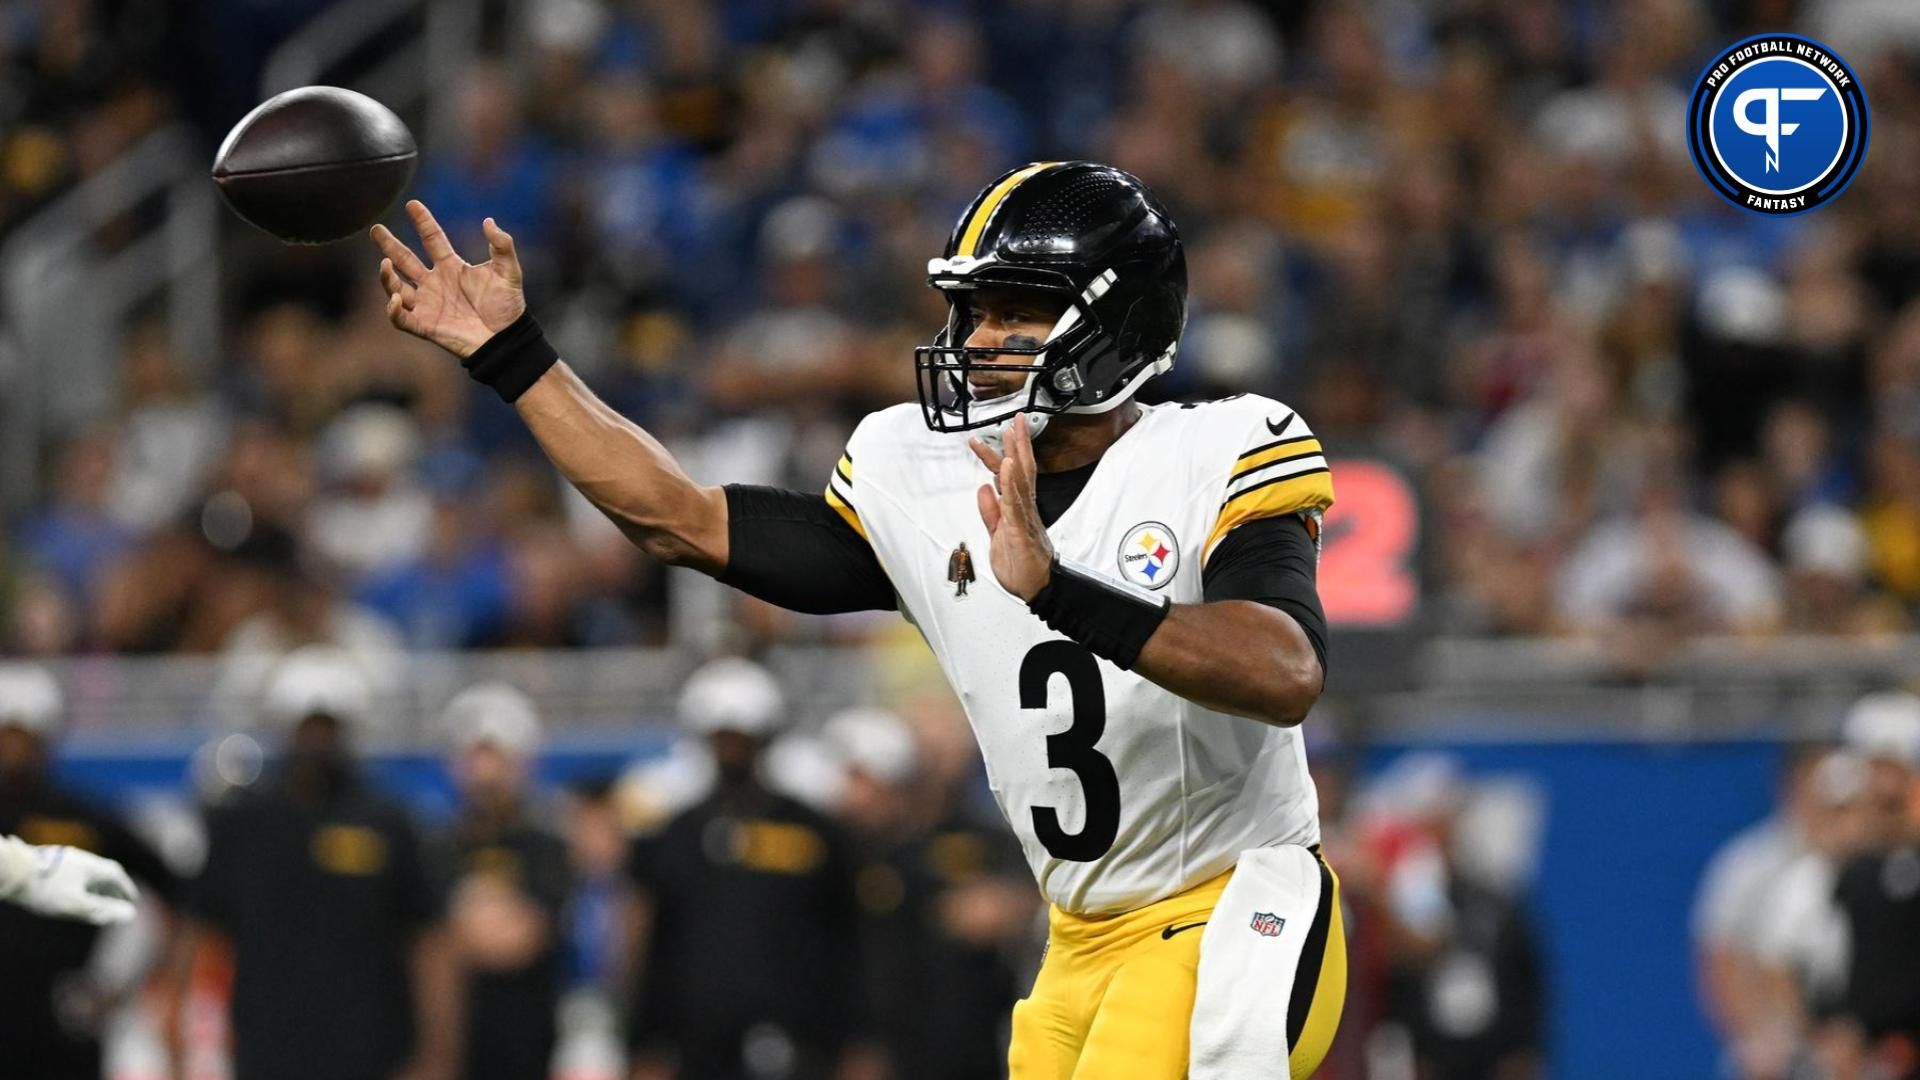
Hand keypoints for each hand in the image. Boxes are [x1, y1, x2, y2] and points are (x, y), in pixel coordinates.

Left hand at [11, 844, 138, 924]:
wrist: (13, 872)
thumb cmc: (46, 890)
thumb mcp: (77, 905)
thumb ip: (103, 911)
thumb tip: (130, 914)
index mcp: (93, 867)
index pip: (117, 876)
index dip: (126, 889)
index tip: (131, 900)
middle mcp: (82, 859)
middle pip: (103, 873)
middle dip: (112, 888)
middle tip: (116, 901)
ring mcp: (65, 858)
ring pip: (87, 873)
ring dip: (95, 886)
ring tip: (94, 899)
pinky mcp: (50, 861)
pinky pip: (73, 873)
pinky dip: (80, 883)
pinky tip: (70, 892)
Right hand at [371, 200, 525, 358]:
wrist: (507, 339)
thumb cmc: (508, 306)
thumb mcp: (509, 271)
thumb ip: (502, 245)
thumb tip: (488, 220)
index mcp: (452, 266)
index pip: (431, 239)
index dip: (422, 221)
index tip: (412, 204)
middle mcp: (435, 282)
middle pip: (405, 259)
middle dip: (389, 245)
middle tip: (376, 230)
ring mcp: (428, 304)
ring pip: (396, 286)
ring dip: (387, 276)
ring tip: (385, 263)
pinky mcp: (425, 326)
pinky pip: (400, 318)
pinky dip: (393, 309)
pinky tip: (396, 297)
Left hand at [969, 414, 1054, 601]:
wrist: (1036, 588)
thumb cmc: (1020, 563)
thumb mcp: (997, 534)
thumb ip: (990, 511)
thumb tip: (983, 488)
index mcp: (1018, 508)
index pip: (1011, 475)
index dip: (1003, 452)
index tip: (999, 432)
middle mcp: (1024, 507)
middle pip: (1021, 469)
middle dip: (1016, 443)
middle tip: (1014, 419)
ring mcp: (1024, 516)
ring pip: (1020, 480)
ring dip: (1014, 454)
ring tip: (1011, 432)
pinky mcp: (1021, 529)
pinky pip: (1015, 502)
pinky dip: (1010, 483)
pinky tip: (1006, 467)